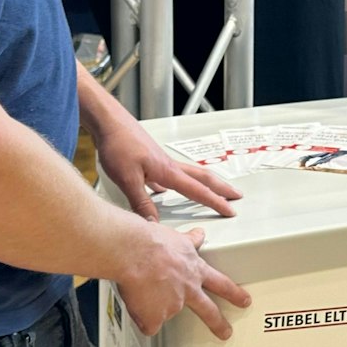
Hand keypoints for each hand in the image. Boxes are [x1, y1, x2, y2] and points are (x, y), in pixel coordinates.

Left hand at [96, 116, 241, 219]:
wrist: (109, 123)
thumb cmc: (118, 145)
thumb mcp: (127, 180)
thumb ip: (141, 203)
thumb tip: (155, 224)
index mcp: (167, 172)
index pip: (197, 191)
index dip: (215, 202)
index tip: (230, 210)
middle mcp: (168, 165)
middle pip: (203, 177)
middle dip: (221, 188)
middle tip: (236, 195)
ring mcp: (160, 161)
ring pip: (190, 174)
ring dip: (205, 183)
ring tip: (213, 190)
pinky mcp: (150, 160)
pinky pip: (171, 174)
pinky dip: (178, 182)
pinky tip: (166, 189)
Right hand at [116, 223, 251, 339]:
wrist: (134, 251)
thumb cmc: (150, 241)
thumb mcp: (177, 237)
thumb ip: (188, 241)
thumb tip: (197, 235)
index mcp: (195, 269)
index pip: (220, 283)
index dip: (232, 292)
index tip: (243, 299)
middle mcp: (188, 288)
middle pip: (208, 310)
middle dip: (219, 323)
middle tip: (226, 332)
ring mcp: (173, 305)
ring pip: (166, 314)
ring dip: (155, 309)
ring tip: (141, 292)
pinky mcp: (156, 317)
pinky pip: (148, 324)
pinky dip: (141, 316)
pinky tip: (135, 301)